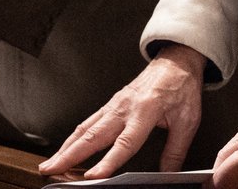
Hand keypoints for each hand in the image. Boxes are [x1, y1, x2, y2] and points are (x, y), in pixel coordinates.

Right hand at [39, 44, 207, 178]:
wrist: (177, 61)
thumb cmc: (181, 87)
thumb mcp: (188, 121)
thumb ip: (175, 151)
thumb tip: (169, 175)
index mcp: (146, 111)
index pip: (125, 142)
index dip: (108, 162)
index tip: (93, 177)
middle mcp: (126, 107)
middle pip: (94, 136)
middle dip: (70, 156)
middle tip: (52, 170)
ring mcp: (115, 105)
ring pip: (85, 129)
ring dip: (65, 148)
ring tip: (50, 164)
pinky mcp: (111, 104)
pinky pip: (88, 122)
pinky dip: (72, 137)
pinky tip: (64, 149)